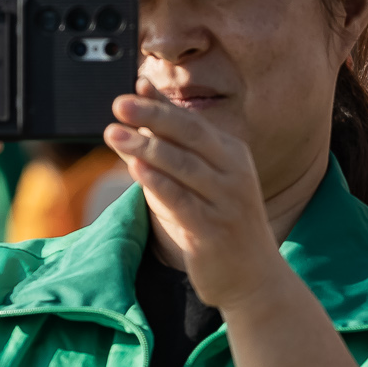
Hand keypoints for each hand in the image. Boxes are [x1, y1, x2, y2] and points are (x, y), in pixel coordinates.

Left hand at [104, 93, 288, 312]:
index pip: (193, 122)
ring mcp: (227, 202)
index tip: (133, 88)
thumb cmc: (219, 222)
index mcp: (233, 154)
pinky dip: (158, 183)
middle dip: (154, 117)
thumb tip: (139, 100)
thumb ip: (168, 144)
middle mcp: (235, 173)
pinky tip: (135, 169)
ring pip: (183, 167)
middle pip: (191, 136)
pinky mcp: (214, 232)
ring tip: (113, 133)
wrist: (254, 278)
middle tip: (120, 104)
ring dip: (146, 148)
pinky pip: (182, 202)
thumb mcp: (199, 179)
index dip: (161, 105)